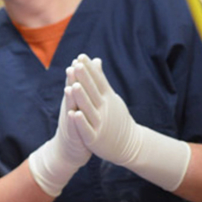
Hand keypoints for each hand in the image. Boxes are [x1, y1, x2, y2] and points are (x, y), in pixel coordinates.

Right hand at [27, 63, 91, 196]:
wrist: (69, 151)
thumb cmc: (78, 125)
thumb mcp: (81, 106)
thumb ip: (85, 87)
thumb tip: (91, 68)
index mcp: (75, 102)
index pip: (76, 84)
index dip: (79, 72)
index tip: (81, 57)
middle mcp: (70, 110)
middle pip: (72, 93)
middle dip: (73, 81)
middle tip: (74, 66)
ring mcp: (71, 122)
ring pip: (71, 109)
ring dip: (71, 99)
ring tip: (72, 87)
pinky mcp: (74, 136)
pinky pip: (73, 127)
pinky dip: (74, 120)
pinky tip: (74, 114)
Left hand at [67, 54, 189, 190]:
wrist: (129, 145)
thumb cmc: (116, 118)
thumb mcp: (110, 97)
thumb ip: (100, 80)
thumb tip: (95, 60)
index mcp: (108, 98)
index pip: (98, 81)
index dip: (89, 70)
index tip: (81, 56)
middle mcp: (105, 109)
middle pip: (93, 92)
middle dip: (85, 79)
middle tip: (76, 64)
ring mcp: (100, 123)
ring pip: (89, 109)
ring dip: (81, 98)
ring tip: (73, 86)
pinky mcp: (94, 138)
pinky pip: (87, 129)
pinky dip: (80, 121)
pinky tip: (73, 113)